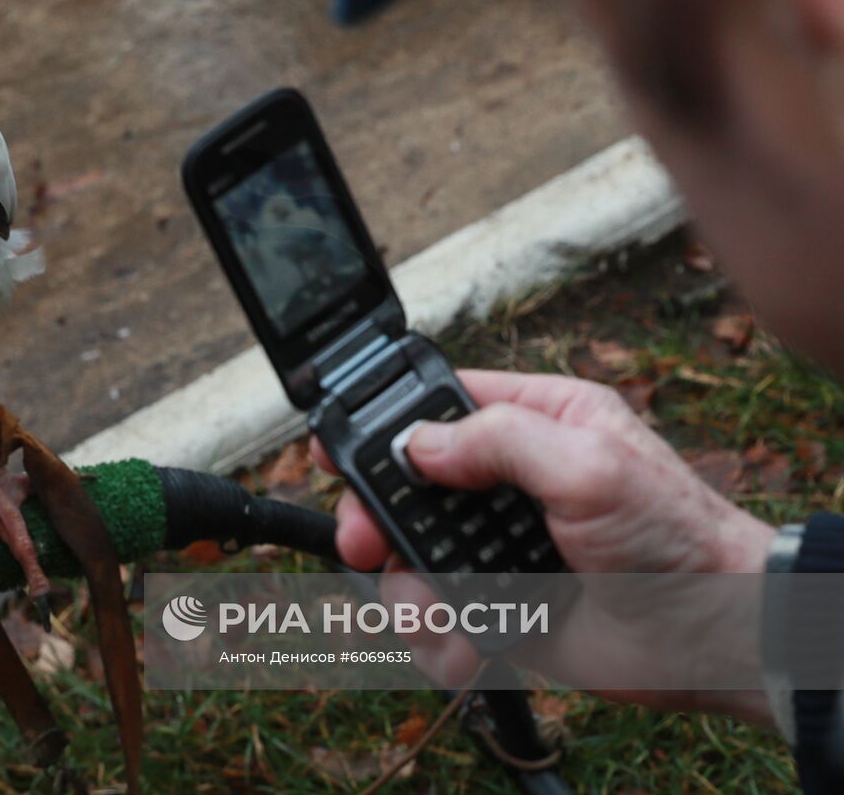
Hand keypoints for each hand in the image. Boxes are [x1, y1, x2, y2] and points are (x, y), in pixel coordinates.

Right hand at [314, 369, 775, 720]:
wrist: (714, 639)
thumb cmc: (676, 538)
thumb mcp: (591, 462)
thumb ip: (501, 439)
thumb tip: (418, 445)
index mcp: (535, 423)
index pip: (439, 406)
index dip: (385, 426)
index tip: (340, 452)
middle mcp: (508, 482)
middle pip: (405, 489)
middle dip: (378, 522)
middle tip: (366, 545)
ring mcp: (499, 546)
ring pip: (410, 560)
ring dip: (412, 595)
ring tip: (442, 618)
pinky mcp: (500, 606)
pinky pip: (438, 618)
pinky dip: (439, 640)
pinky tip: (468, 647)